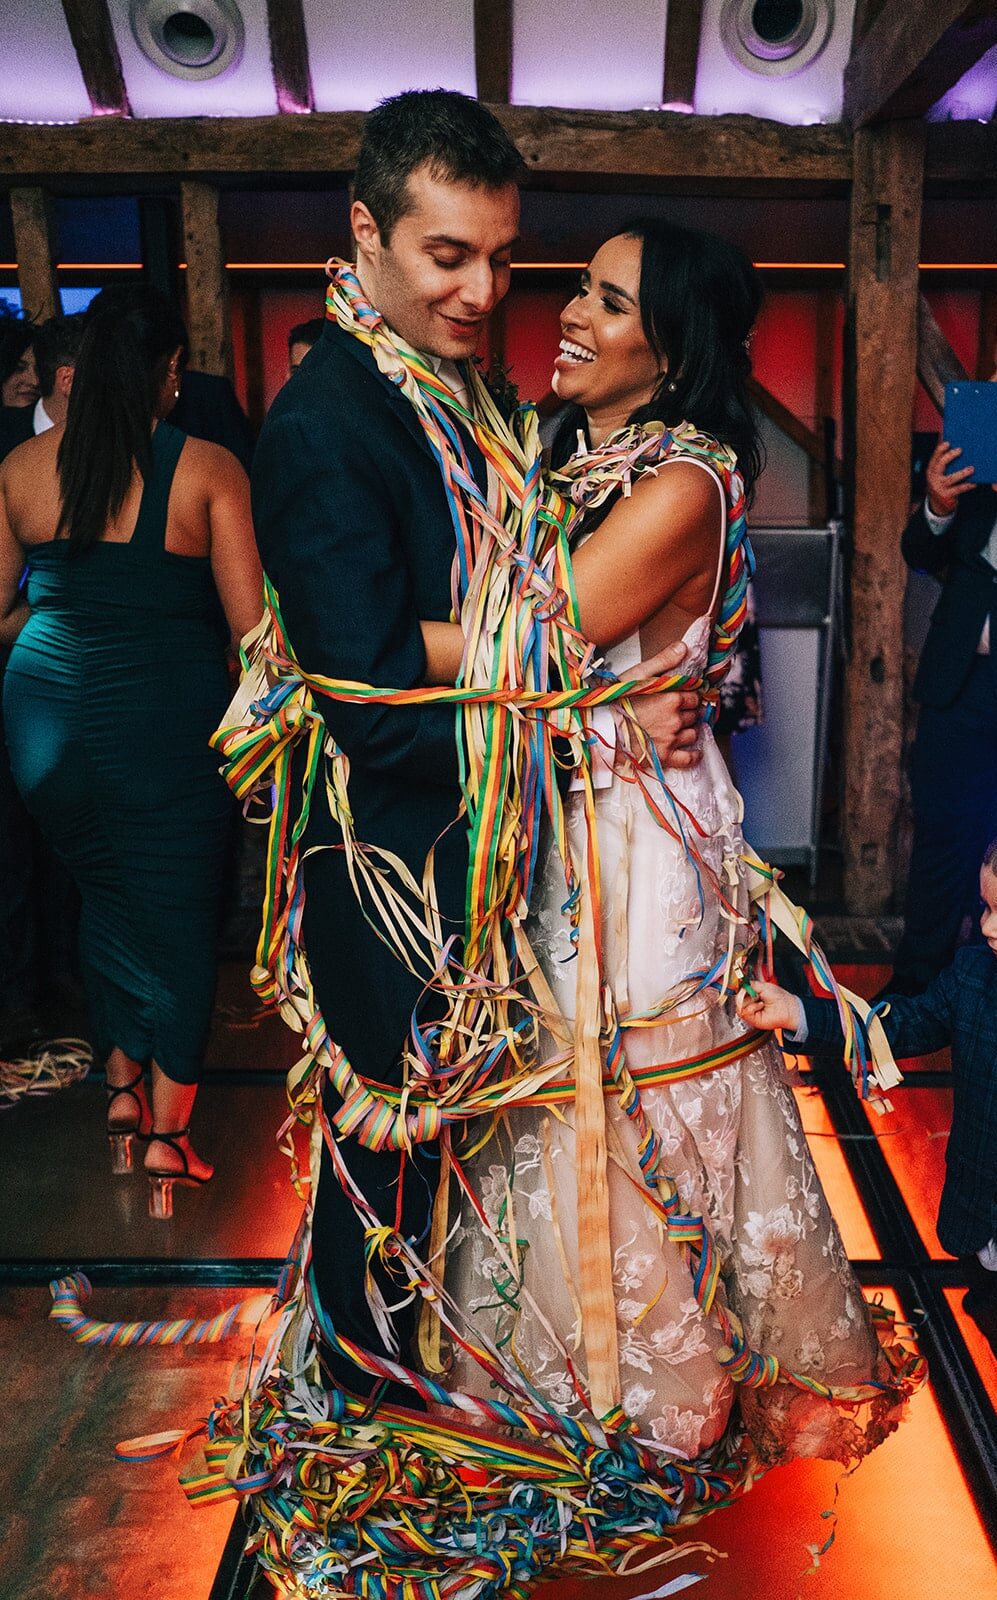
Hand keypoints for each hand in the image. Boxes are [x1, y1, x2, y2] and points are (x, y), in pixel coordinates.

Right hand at [627, 640, 701, 769]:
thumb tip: (684, 647)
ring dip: (691, 730)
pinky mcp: (665, 757)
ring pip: (693, 734)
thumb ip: (663, 661)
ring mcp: (671, 740)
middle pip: (694, 715)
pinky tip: (693, 751)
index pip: (694, 696)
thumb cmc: (615, 701)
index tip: (685, 697)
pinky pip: (689, 758)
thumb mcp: (637, 675)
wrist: (600, 730)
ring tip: (682, 727)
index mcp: (672, 698)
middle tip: (682, 711)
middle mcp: (676, 720)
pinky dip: (694, 755)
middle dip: (690, 712)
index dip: (690, 696)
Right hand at [736, 979, 801, 1033]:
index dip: (740, 990)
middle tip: (755, 994)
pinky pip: (744, 1013)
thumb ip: (750, 985)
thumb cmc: (779, 997)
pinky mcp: (752, 1020)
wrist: (787, 1008)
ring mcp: (750, 1012)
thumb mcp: (763, 986)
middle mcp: (750, 1004)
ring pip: (739, 1006)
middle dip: (745, 995)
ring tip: (760, 1001)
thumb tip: (741, 986)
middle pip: (737, 999)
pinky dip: (752, 1007)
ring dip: (750, 1001)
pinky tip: (760, 1006)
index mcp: (751, 995)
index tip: (743, 986)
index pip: (739, 992)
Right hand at [925, 440, 974, 517]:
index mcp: (931, 471)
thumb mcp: (937, 474)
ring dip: (962, 473)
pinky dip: (967, 485)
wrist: (937, 504)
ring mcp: (939, 487)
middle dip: (950, 456)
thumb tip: (949, 446)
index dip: (940, 450)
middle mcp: (933, 479)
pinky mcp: (946, 495)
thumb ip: (941, 463)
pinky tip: (974, 483)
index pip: (934, 458)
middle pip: (940, 465)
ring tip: (971, 469)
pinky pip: (958, 489)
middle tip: (960, 450)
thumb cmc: (940, 483)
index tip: (948, 443)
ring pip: (951, 479)